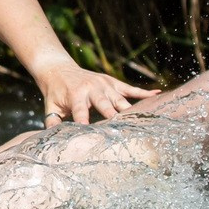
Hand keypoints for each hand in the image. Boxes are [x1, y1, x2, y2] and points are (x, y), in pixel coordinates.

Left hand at [31, 57, 156, 125]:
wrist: (59, 69)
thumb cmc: (55, 93)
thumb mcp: (50, 107)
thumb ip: (52, 122)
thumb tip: (51, 139)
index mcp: (76, 96)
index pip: (82, 113)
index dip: (86, 124)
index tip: (93, 136)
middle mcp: (93, 89)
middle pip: (107, 106)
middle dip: (115, 118)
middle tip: (126, 131)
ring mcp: (105, 85)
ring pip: (121, 99)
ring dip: (131, 110)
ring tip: (145, 121)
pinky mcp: (112, 82)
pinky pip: (130, 88)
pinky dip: (143, 92)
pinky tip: (157, 94)